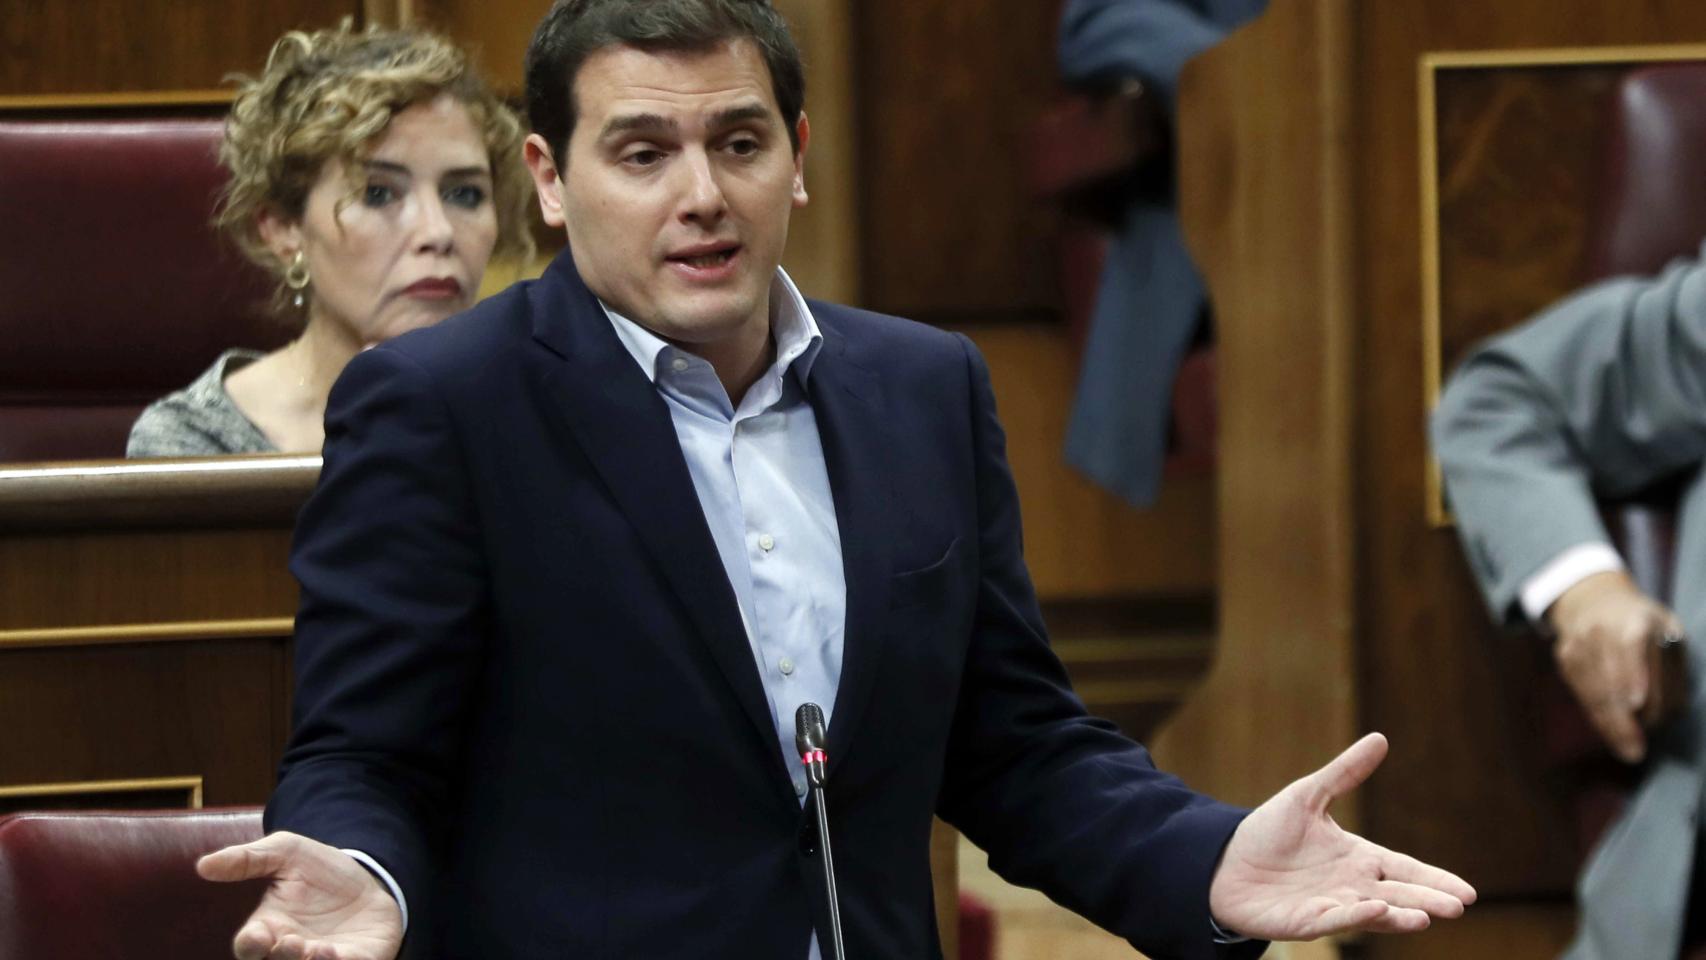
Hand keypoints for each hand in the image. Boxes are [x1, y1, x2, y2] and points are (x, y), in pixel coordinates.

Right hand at [197, 831, 403, 959]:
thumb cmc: (318, 870)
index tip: (255, 935)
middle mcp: (292, 950)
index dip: (250, 945)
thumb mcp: (286, 852)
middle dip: (282, 959)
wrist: (368, 876)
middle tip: (291, 942)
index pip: (249, 947)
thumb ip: (248, 859)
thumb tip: (203, 865)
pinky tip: (340, 954)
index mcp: (269, 929)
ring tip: (317, 950)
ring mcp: (324, 958)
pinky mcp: (358, 959)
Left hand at [1207, 733, 1475, 940]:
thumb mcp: (1308, 795)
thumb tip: (1380, 738)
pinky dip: (1355, 917)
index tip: (1468, 893)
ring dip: (1399, 916)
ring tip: (1425, 917)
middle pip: (1398, 894)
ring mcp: (1330, 905)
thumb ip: (1345, 772)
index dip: (1434, 880)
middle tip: (1458, 907)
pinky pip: (1334, 920)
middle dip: (1427, 900)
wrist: (1223, 860)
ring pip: (1373, 913)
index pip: (1405, 869)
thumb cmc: (1268, 832)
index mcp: (1358, 858)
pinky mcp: (1305, 921)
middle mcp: (1351, 885)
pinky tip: (1376, 910)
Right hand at [1547, 569, 1680, 761]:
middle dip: (1622, 718)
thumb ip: (1670, 662)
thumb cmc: (1640, 620)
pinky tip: (1611, 734)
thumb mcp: (1666, 627)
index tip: (1637, 704)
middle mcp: (1600, 630)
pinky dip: (1596, 716)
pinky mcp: (1565, 658)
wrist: (1591, 598)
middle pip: (1608, 678)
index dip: (1632, 674)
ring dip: (1609, 725)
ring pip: (1592, 691)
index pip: (1631, 646)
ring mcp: (1578, 644)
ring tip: (1627, 750)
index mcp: (1633, 619)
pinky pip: (1580, 693)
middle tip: (1636, 750)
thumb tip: (1670, 707)